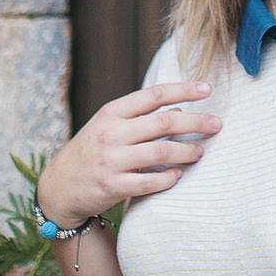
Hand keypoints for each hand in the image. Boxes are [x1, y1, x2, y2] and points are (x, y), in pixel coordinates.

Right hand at [34, 80, 219, 228]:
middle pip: (164, 122)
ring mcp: (111, 160)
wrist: (58, 188)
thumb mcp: (108, 127)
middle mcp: (111, 133)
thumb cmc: (90, 152)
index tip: (207, 88)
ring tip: (200, 152)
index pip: (153, 95)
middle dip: (196, 121)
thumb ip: (140, 118)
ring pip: (161, 152)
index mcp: (111, 113)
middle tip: (217, 124)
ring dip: (186, 151)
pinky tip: (178, 175)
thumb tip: (179, 111)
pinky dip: (168, 178)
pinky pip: (150, 182)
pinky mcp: (112, 187)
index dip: (183, 89)